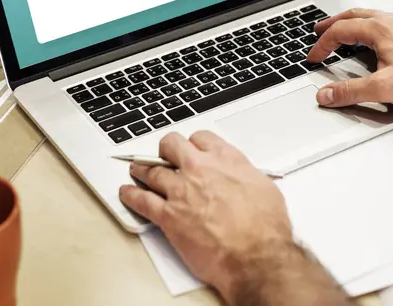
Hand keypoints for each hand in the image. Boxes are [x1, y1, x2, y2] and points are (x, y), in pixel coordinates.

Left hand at [119, 131, 292, 302]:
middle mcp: (199, 169)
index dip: (194, 143)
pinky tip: (127, 193)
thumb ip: (244, 175)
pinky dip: (131, 196)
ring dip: (142, 169)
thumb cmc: (265, 227)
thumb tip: (241, 176)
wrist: (255, 256)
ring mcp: (181, 191)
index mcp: (225, 159)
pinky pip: (142, 201)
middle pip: (171, 145)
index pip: (201, 137)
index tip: (192, 148)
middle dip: (165, 148)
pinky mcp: (168, 215)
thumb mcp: (263, 187)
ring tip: (137, 169)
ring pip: (151, 171)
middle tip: (163, 154)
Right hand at [308, 8, 392, 107]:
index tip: (314, 56)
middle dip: (331, 24)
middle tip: (318, 30)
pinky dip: (367, 25)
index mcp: (378, 29)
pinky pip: (383, 21)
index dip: (322, 45)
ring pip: (369, 15)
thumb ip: (350, 92)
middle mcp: (390, 21)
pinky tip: (372, 37)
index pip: (339, 31)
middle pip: (352, 16)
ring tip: (341, 30)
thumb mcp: (384, 88)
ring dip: (349, 22)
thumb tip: (326, 94)